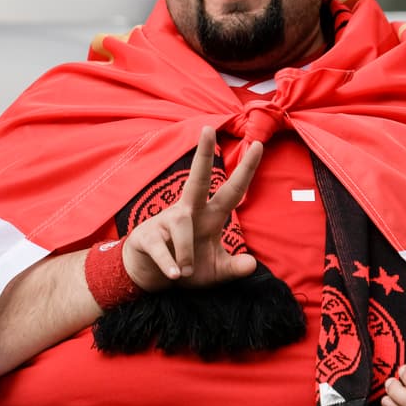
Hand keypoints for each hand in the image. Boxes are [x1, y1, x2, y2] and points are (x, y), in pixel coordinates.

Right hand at [122, 128, 261, 292]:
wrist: (149, 277)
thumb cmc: (186, 269)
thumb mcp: (215, 272)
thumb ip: (234, 268)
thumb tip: (251, 263)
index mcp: (210, 216)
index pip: (232, 191)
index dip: (245, 172)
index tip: (258, 145)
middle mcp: (189, 212)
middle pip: (197, 180)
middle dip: (202, 155)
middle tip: (208, 128)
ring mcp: (166, 221)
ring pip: (181, 224)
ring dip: (187, 253)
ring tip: (186, 272)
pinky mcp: (147, 236)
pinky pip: (161, 247)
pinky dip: (169, 263)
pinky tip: (174, 275)